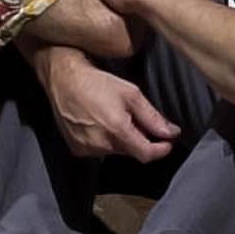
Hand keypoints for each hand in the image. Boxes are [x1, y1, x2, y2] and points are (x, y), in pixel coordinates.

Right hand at [42, 56, 180, 162]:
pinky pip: (99, 150)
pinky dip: (104, 140)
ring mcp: (87, 148)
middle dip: (139, 139)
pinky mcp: (76, 148)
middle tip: (136, 119)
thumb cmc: (96, 82)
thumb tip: (171, 132)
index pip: (146, 154)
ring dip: (121, 139)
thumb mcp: (131, 94)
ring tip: (113, 116)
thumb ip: (153, 117)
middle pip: (131, 151)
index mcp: (117, 129)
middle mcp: (101, 143)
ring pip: (115, 151)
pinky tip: (99, 123)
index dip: (160, 150)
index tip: (167, 142)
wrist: (63, 79)